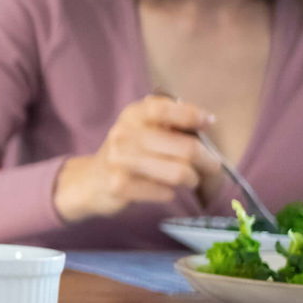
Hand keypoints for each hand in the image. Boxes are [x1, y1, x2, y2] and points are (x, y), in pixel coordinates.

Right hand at [53, 95, 216, 222]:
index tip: (208, 121)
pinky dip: (169, 193)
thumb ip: (168, 123)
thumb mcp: (141, 130)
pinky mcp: (119, 186)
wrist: (90, 182)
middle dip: (207, 159)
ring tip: (190, 179)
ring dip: (191, 178)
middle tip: (212, 165)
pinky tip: (164, 191)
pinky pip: (164, 192)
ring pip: (178, 172)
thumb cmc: (126, 154)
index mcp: (132, 115)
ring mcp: (120, 160)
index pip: (164, 109)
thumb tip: (206, 121)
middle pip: (185, 148)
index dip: (191, 114)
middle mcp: (124, 134)